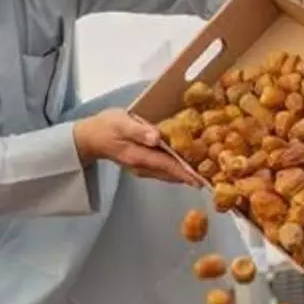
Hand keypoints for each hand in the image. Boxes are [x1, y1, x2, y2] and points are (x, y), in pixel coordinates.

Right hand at [73, 110, 199, 185]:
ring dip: (186, 175)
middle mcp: (143, 167)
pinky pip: (164, 170)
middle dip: (191, 177)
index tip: (202, 180)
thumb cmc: (106, 126)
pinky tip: (189, 166)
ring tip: (206, 175)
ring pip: (168, 174)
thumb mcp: (120, 122)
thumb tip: (156, 137)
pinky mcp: (143, 165)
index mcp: (138, 156)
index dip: (185, 172)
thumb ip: (138, 130)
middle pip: (171, 174)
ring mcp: (143, 168)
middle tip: (213, 179)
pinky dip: (177, 170)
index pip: (167, 166)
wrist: (91, 137)